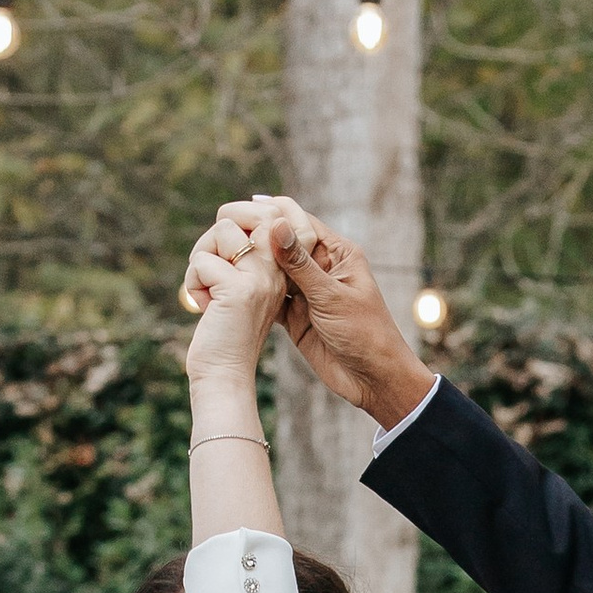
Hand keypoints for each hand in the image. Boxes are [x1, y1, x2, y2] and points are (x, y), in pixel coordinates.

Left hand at [183, 223, 285, 390]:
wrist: (224, 375)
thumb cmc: (225, 333)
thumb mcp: (240, 286)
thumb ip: (242, 256)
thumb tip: (227, 218)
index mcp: (280, 267)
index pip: (270, 211)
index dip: (239, 216)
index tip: (224, 249)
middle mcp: (276, 269)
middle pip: (241, 214)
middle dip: (214, 235)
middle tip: (209, 269)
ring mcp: (260, 278)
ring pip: (222, 230)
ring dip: (200, 258)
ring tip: (207, 290)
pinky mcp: (239, 290)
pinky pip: (202, 260)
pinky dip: (192, 281)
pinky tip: (204, 306)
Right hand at [187, 196, 428, 426]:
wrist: (373, 379)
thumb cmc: (365, 334)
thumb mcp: (331, 297)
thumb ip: (300, 264)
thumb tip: (275, 225)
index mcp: (337, 253)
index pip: (298, 221)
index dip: (269, 214)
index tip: (240, 213)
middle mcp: (320, 266)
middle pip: (281, 242)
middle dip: (254, 238)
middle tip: (221, 233)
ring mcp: (306, 291)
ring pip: (271, 269)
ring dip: (250, 265)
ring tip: (219, 256)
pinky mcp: (295, 315)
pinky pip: (269, 296)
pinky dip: (251, 292)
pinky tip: (229, 286)